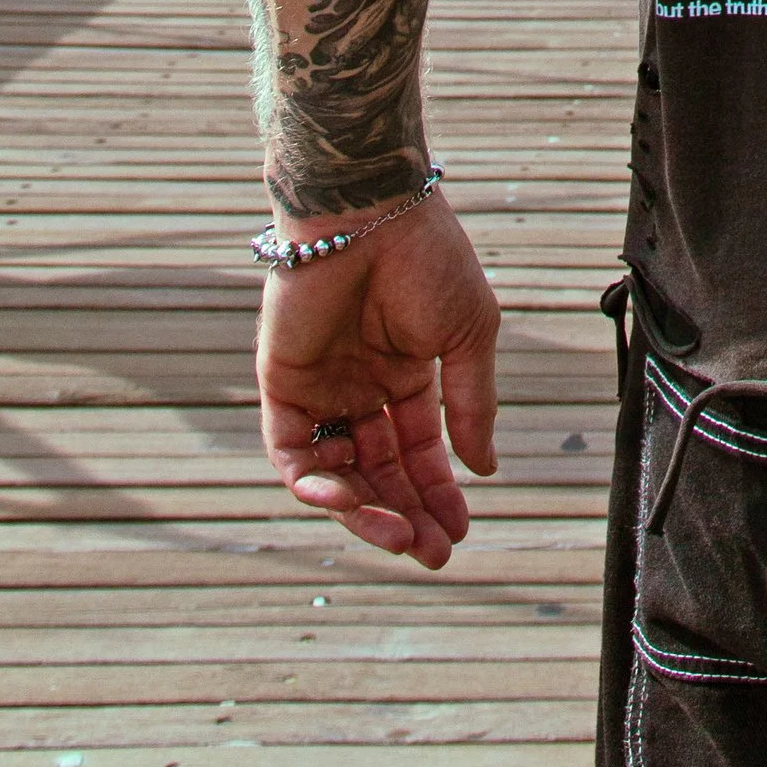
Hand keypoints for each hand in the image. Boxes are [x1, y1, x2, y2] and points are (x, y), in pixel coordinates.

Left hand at [256, 194, 499, 569]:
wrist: (370, 213)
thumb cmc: (427, 259)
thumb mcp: (468, 335)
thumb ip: (472, 404)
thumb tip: (484, 468)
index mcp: (408, 373)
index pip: (420, 450)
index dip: (438, 493)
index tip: (460, 531)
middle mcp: (362, 388)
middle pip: (380, 472)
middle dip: (406, 515)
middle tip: (432, 553)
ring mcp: (321, 389)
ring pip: (337, 474)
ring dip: (364, 511)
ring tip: (398, 535)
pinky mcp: (282, 385)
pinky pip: (293, 452)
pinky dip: (314, 485)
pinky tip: (348, 500)